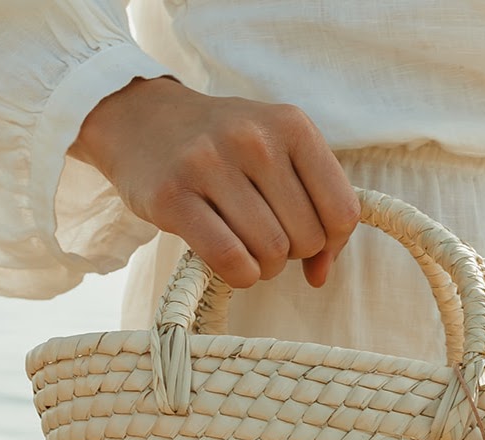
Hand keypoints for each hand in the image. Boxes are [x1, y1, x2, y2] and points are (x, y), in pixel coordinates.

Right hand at [69, 77, 360, 288]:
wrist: (141, 118)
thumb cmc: (224, 149)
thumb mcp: (280, 157)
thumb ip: (315, 211)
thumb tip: (321, 277)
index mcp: (292, 125)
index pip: (342, 212)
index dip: (331, 241)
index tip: (308, 240)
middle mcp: (254, 139)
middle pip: (307, 239)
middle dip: (292, 253)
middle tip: (266, 237)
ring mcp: (210, 164)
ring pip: (270, 253)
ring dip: (264, 267)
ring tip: (246, 247)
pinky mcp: (172, 197)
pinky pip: (231, 260)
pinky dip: (240, 275)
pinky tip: (232, 263)